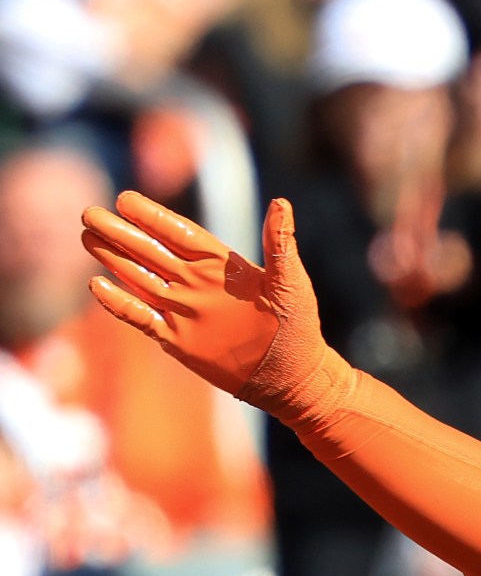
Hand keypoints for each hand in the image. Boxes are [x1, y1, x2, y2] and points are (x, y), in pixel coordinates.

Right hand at [81, 193, 333, 412]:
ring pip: (140, 278)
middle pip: (150, 251)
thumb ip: (280, 244)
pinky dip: (119, 304)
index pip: (178, 234)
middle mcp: (196, 283)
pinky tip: (96, 285)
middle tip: (90, 213)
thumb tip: (282, 203)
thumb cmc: (298, 328)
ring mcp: (184, 310)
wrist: (292, 376)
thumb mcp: (291, 282)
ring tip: (87, 237)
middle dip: (121, 233)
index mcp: (220, 265)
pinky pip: (141, 318)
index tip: (125, 199)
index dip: (152, 217)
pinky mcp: (177, 339)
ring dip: (113, 259)